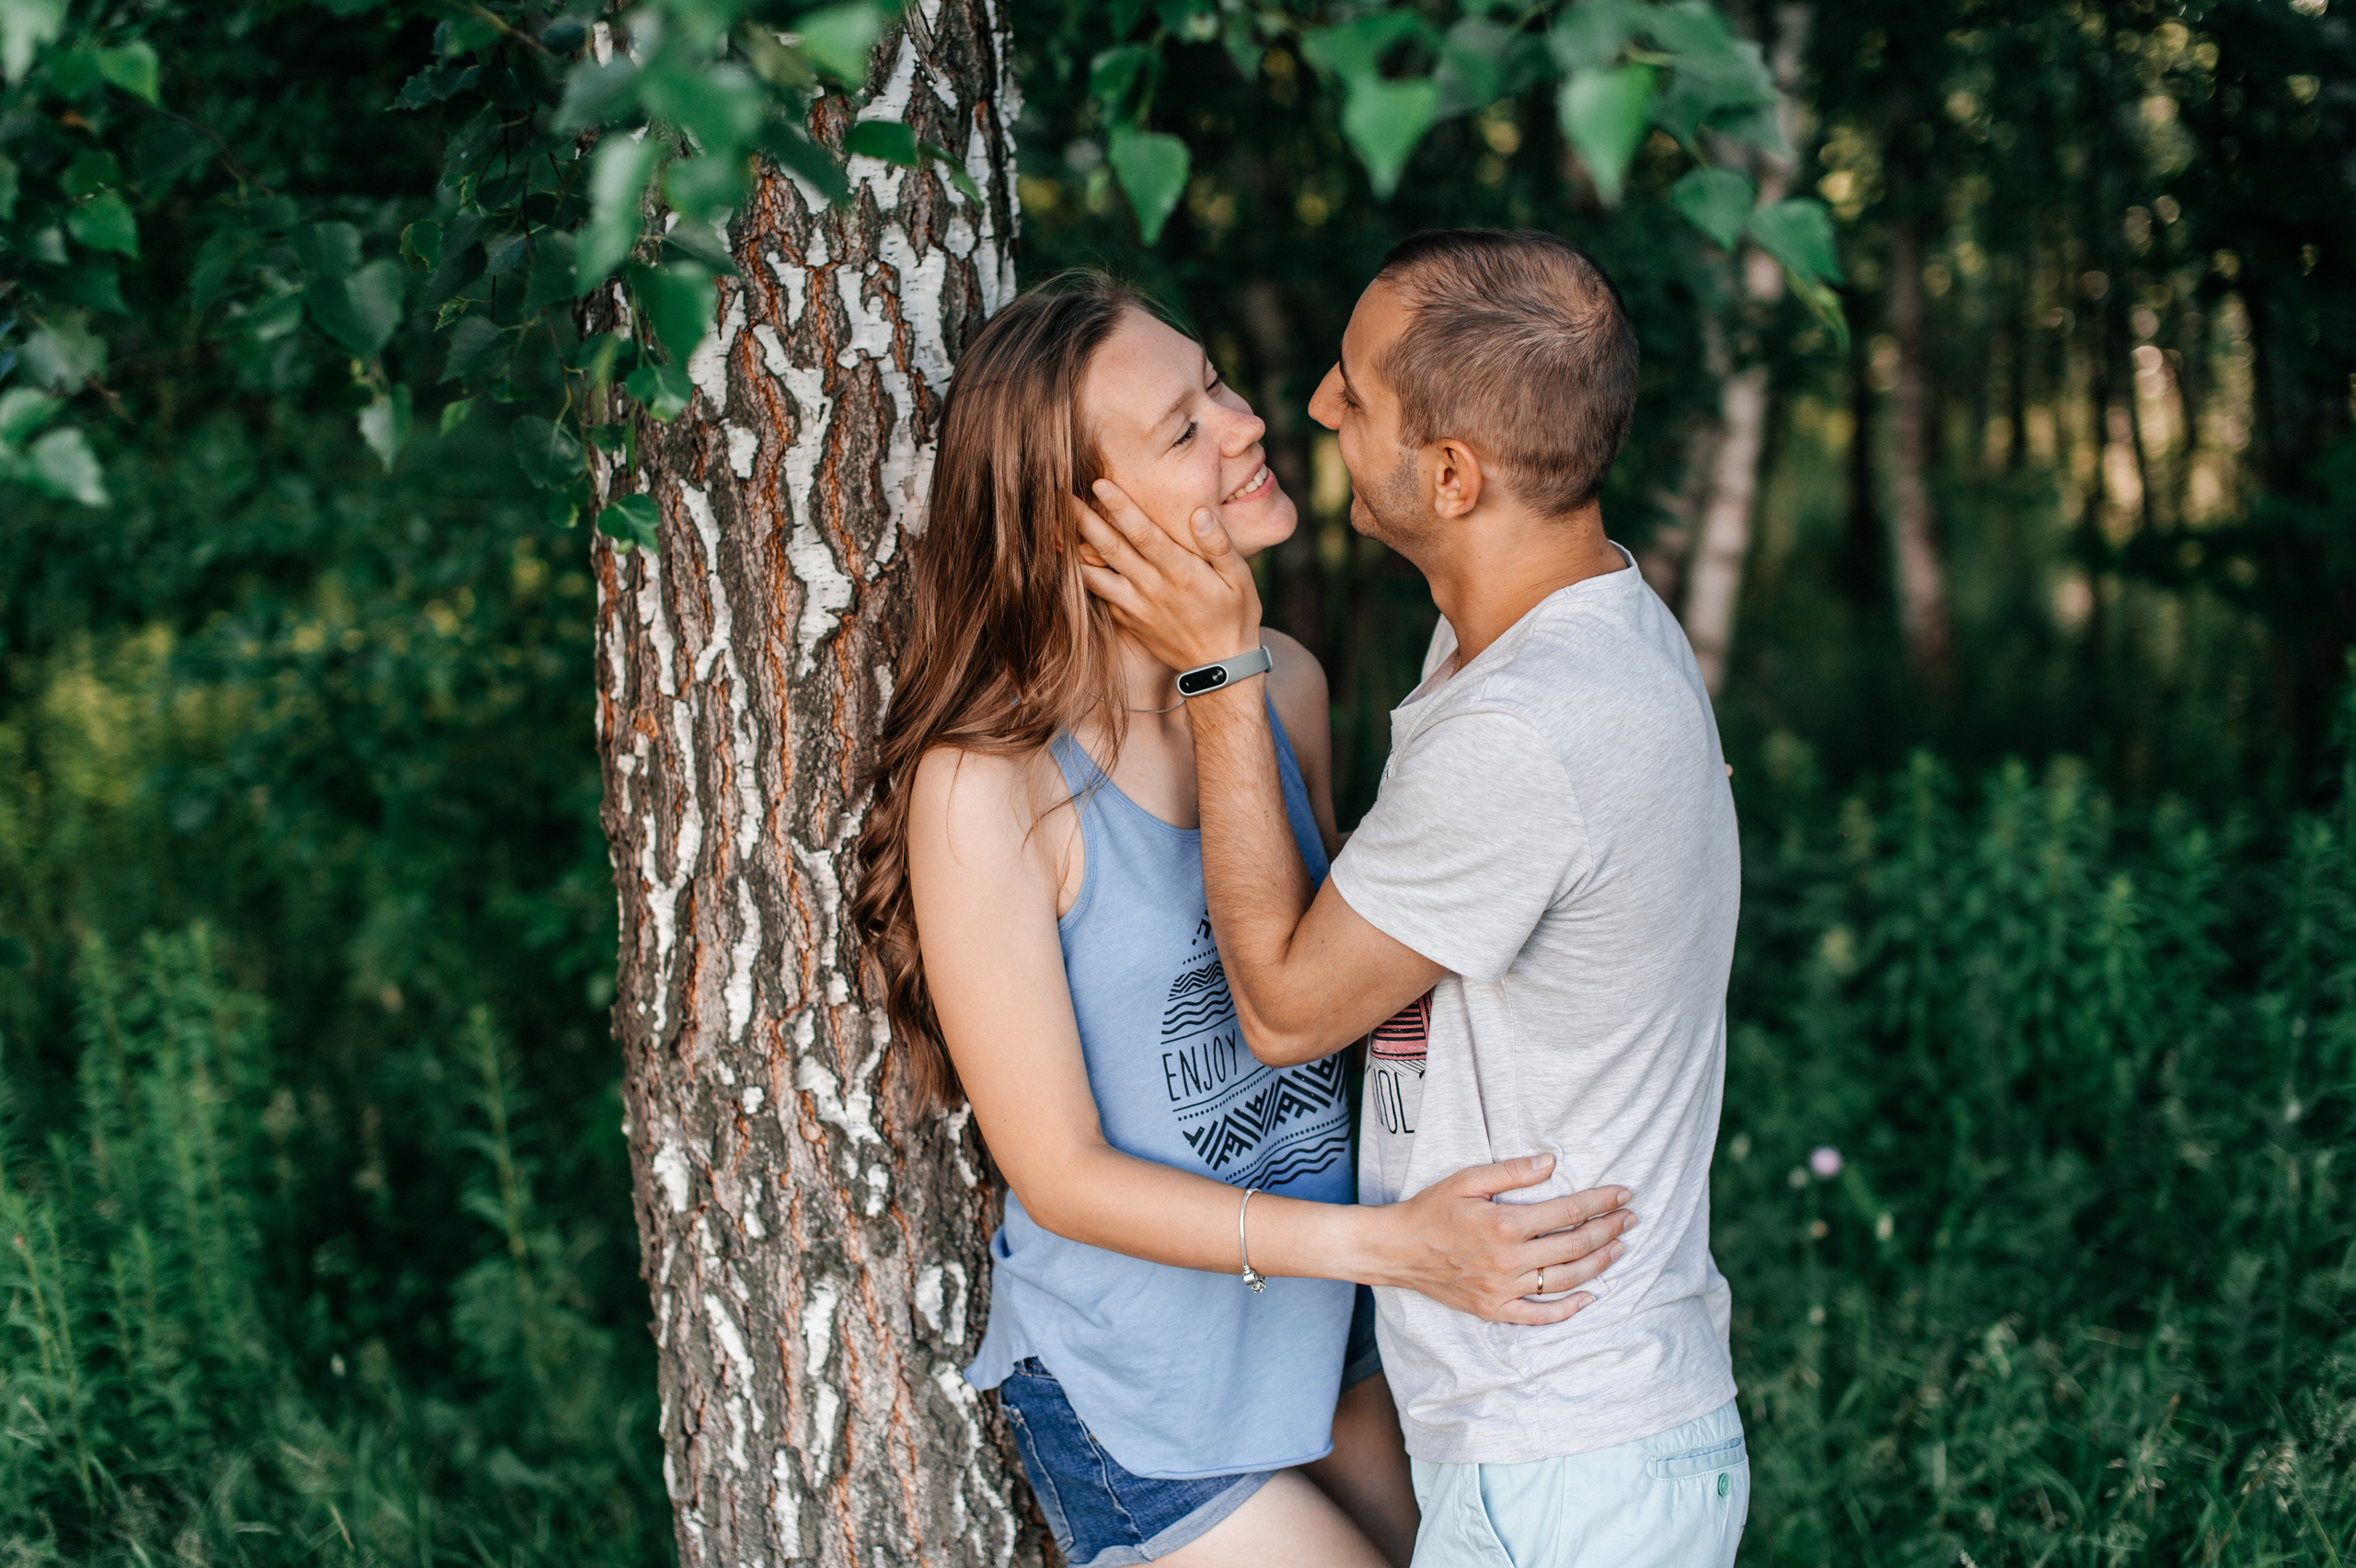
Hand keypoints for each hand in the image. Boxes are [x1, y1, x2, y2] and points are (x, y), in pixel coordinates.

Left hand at [1073, 480, 1263, 675]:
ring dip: (1069, 549)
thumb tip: (1199, 513)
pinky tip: (1065, 559)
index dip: (1119, 507)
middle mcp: (1151, 588)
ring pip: (1094, 574)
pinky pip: (1099, 594)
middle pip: (1109, 548)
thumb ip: (1218, 545)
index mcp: (1179, 572)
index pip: (1143, 533)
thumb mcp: (1240, 579)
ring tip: (1048, 525)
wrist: (1219, 668)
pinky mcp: (1127, 619)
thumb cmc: (1234, 616)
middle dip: (1082, 519)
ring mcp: (1135, 606)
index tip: (1098, 483)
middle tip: (1057, 493)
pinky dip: (1080, 575)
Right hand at [1373, 1155, 1635, 1325]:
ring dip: (1599, 1265)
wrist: (1397, 1250)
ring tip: (1619, 1249)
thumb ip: (1512, 1172)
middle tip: (1631, 1219)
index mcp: (1506, 1225)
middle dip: (1609, 1230)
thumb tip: (1552, 1162)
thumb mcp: (1467, 1180)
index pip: (1568, 1212)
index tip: (1623, 1194)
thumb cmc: (1431, 1210)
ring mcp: (1503, 1289)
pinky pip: (1539, 1315)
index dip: (1601, 1202)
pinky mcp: (1494, 1309)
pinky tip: (1590, 1298)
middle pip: (1575, 1247)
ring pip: (1565, 1281)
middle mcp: (1510, 1261)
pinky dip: (1568, 1310)